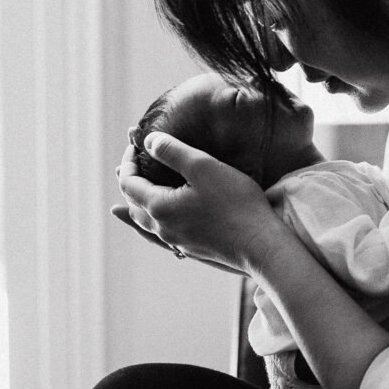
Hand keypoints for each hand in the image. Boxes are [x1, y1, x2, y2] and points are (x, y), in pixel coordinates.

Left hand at [116, 133, 286, 273]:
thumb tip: (147, 141)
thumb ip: (171, 151)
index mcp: (159, 207)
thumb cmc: (235, 203)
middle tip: (137, 162)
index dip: (128, 162)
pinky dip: (155, 217)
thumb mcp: (202, 167)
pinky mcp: (192, 247)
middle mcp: (162, 228)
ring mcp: (177, 241)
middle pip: (133, 204)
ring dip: (140, 201)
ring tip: (142, 188)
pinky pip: (162, 232)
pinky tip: (166, 216)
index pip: (127, 183)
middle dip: (131, 180)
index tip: (135, 145)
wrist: (260, 245)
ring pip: (146, 221)